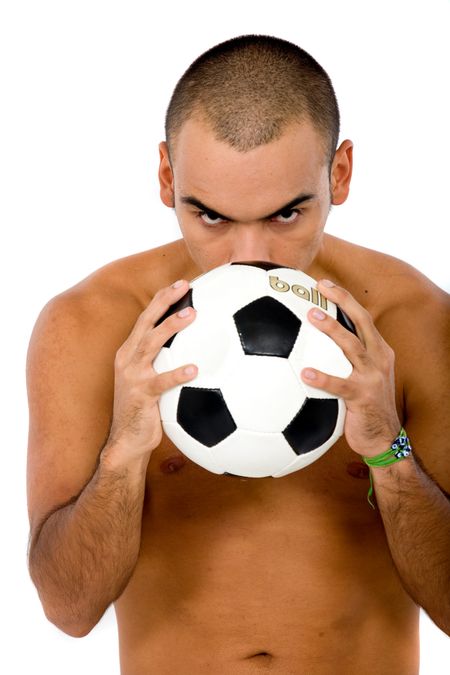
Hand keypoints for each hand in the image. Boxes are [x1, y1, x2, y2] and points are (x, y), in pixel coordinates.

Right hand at [105, 280, 197, 460]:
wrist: (127, 440)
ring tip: (192, 315)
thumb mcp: (151, 380)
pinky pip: (162, 382)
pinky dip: (178, 374)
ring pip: (151, 344)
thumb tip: (197, 348)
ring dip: (171, 327)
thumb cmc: (145, 409)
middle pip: (145, 323)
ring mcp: (132, 376)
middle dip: (164, 301)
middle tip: (185, 286)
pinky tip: (195, 368)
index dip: (161, 299)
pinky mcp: (141, 396)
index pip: (145, 319)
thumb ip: (166, 362)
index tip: (181, 284)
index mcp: (130, 353)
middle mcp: (128, 359)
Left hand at [301, 280, 399, 457]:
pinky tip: (305, 373)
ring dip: (332, 329)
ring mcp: (372, 377)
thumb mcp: (362, 376)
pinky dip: (322, 377)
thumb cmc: (365, 405)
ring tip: (312, 316)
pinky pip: (339, 385)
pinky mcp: (363, 397)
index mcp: (379, 351)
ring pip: (352, 346)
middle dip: (343, 301)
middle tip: (320, 288)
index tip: (324, 284)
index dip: (345, 298)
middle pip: (362, 322)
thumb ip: (344, 359)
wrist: (383, 438)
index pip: (363, 317)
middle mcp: (379, 359)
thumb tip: (310, 344)